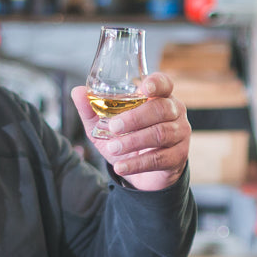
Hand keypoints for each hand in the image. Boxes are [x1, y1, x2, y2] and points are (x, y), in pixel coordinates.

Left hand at [71, 71, 190, 190]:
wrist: (143, 173)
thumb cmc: (128, 140)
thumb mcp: (106, 126)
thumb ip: (92, 109)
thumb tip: (76, 91)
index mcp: (159, 97)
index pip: (164, 84)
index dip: (156, 83)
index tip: (144, 88)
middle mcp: (174, 112)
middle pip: (160, 108)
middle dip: (135, 118)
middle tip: (113, 127)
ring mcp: (179, 134)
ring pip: (160, 133)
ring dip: (133, 141)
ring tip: (113, 148)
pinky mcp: (177, 156)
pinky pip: (159, 158)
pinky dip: (137, 163)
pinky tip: (121, 166)